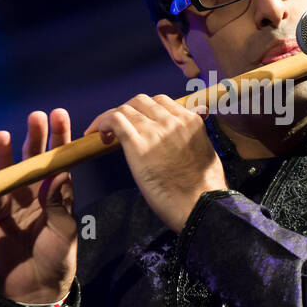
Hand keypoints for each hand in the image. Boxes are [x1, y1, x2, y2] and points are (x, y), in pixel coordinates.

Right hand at [0, 109, 77, 302]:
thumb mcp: (65, 230)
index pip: (58, 158)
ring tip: (3, 136)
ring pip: (7, 172)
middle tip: (36, 117)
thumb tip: (57, 176)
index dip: (59, 137)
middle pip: (32, 158)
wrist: (35, 286)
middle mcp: (33, 190)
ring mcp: (12, 201)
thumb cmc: (57, 257)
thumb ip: (60, 204)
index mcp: (55, 190)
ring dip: (4, 154)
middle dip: (34, 136)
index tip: (60, 115)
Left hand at [84, 94, 227, 232]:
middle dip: (128, 111)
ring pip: (126, 108)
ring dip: (111, 117)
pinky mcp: (138, 145)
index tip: (138, 121)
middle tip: (119, 127)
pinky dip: (103, 123)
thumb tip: (183, 138)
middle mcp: (172, 121)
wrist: (201, 204)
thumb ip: (193, 138)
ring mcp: (154, 131)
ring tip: (105, 133)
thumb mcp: (206, 152)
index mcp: (190, 121)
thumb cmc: (204, 189)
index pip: (161, 102)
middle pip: (141, 101)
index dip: (145, 110)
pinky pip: (115, 120)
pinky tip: (100, 135)